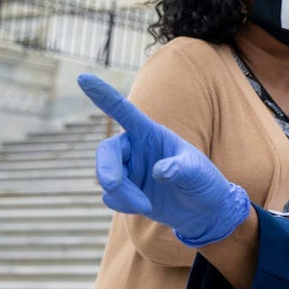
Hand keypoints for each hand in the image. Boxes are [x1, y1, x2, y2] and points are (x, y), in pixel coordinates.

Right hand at [79, 74, 252, 247]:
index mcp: (152, 134)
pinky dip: (123, 203)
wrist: (203, 211)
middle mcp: (136, 148)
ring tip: (145, 204)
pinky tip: (144, 206)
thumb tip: (160, 172)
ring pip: (107, 177)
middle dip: (106, 169)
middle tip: (111, 185)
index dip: (103, 95)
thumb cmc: (204, 183)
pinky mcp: (125, 189)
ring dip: (122, 193)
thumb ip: (181, 169)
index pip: (124, 112)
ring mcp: (129, 169)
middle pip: (106, 152)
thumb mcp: (198, 174)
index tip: (84, 77)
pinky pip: (111, 196)